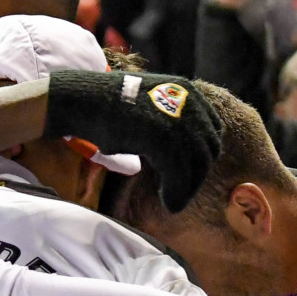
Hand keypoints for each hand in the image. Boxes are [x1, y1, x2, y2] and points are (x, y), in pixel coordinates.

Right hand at [45, 69, 223, 211]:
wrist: (83, 100)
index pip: (212, 131)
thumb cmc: (111, 106)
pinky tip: (169, 203)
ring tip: (174, 203)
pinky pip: (178, 172)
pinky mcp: (160, 136)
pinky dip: (177, 192)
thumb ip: (174, 119)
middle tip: (182, 193)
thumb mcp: (152, 103)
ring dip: (187, 189)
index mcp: (188, 91)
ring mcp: (175, 118)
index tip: (190, 174)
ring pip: (196, 164)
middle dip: (197, 176)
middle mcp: (188, 102)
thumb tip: (189, 151)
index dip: (204, 157)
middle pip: (208, 149)